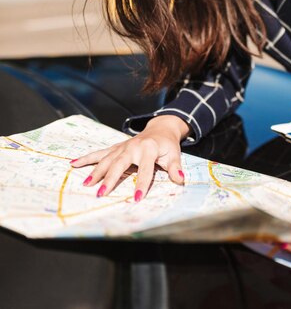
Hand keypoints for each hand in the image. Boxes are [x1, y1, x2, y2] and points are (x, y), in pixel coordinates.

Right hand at [70, 115, 189, 200]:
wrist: (160, 128)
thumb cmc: (167, 145)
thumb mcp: (174, 155)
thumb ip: (175, 168)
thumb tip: (180, 179)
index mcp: (148, 149)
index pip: (144, 169)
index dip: (141, 183)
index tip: (136, 198)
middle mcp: (132, 147)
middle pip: (119, 164)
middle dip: (110, 179)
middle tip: (101, 193)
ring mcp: (122, 146)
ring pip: (106, 159)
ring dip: (95, 171)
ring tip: (86, 184)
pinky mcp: (116, 147)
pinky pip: (100, 153)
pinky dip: (87, 158)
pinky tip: (74, 163)